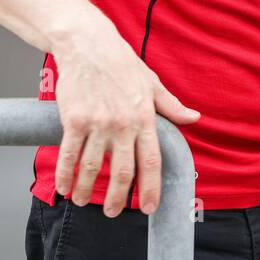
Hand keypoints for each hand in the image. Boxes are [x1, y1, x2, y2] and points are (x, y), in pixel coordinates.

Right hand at [52, 23, 199, 216]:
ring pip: (92, 167)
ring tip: (84, 201)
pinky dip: (66, 175)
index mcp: (145, 118)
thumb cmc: (122, 65)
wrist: (89, 46)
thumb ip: (172, 106)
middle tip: (113, 213)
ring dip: (87, 189)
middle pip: (123, 171)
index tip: (150, 207)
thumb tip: (195, 118)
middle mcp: (123, 124)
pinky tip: (65, 188)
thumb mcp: (153, 84)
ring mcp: (98, 123)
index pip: (152, 161)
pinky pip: (69, 154)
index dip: (151, 187)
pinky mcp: (74, 120)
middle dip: (119, 197)